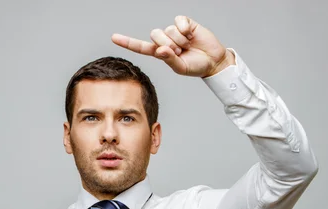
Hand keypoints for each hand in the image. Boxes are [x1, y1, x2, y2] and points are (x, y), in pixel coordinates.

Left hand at [111, 15, 234, 77]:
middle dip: (168, 44)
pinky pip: (179, 21)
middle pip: (155, 34)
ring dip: (179, 39)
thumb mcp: (180, 67)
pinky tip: (191, 34)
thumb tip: (161, 49)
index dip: (128, 42)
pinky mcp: (185, 23)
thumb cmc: (195, 66)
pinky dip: (185, 29)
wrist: (213, 61)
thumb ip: (169, 59)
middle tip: (180, 51)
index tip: (114, 37)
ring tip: (187, 45)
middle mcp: (165, 40)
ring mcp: (174, 30)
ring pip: (168, 29)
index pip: (141, 47)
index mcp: (160, 52)